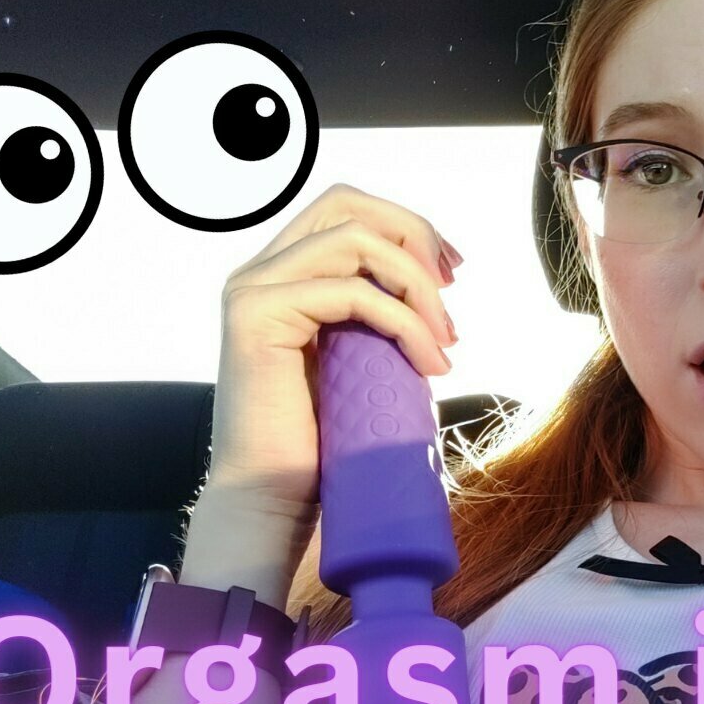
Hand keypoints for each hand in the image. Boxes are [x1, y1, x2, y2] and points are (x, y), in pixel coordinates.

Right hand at [205, 182, 461, 512]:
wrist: (274, 501)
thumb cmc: (323, 443)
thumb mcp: (361, 358)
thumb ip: (377, 310)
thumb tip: (435, 282)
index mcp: (282, 275)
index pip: (346, 209)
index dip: (407, 226)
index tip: (451, 274)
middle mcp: (259, 271)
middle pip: (346, 201)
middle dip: (413, 235)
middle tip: (450, 289)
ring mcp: (253, 289)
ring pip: (356, 240)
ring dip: (416, 286)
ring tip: (444, 340)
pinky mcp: (257, 316)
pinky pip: (353, 293)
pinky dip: (405, 324)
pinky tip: (430, 365)